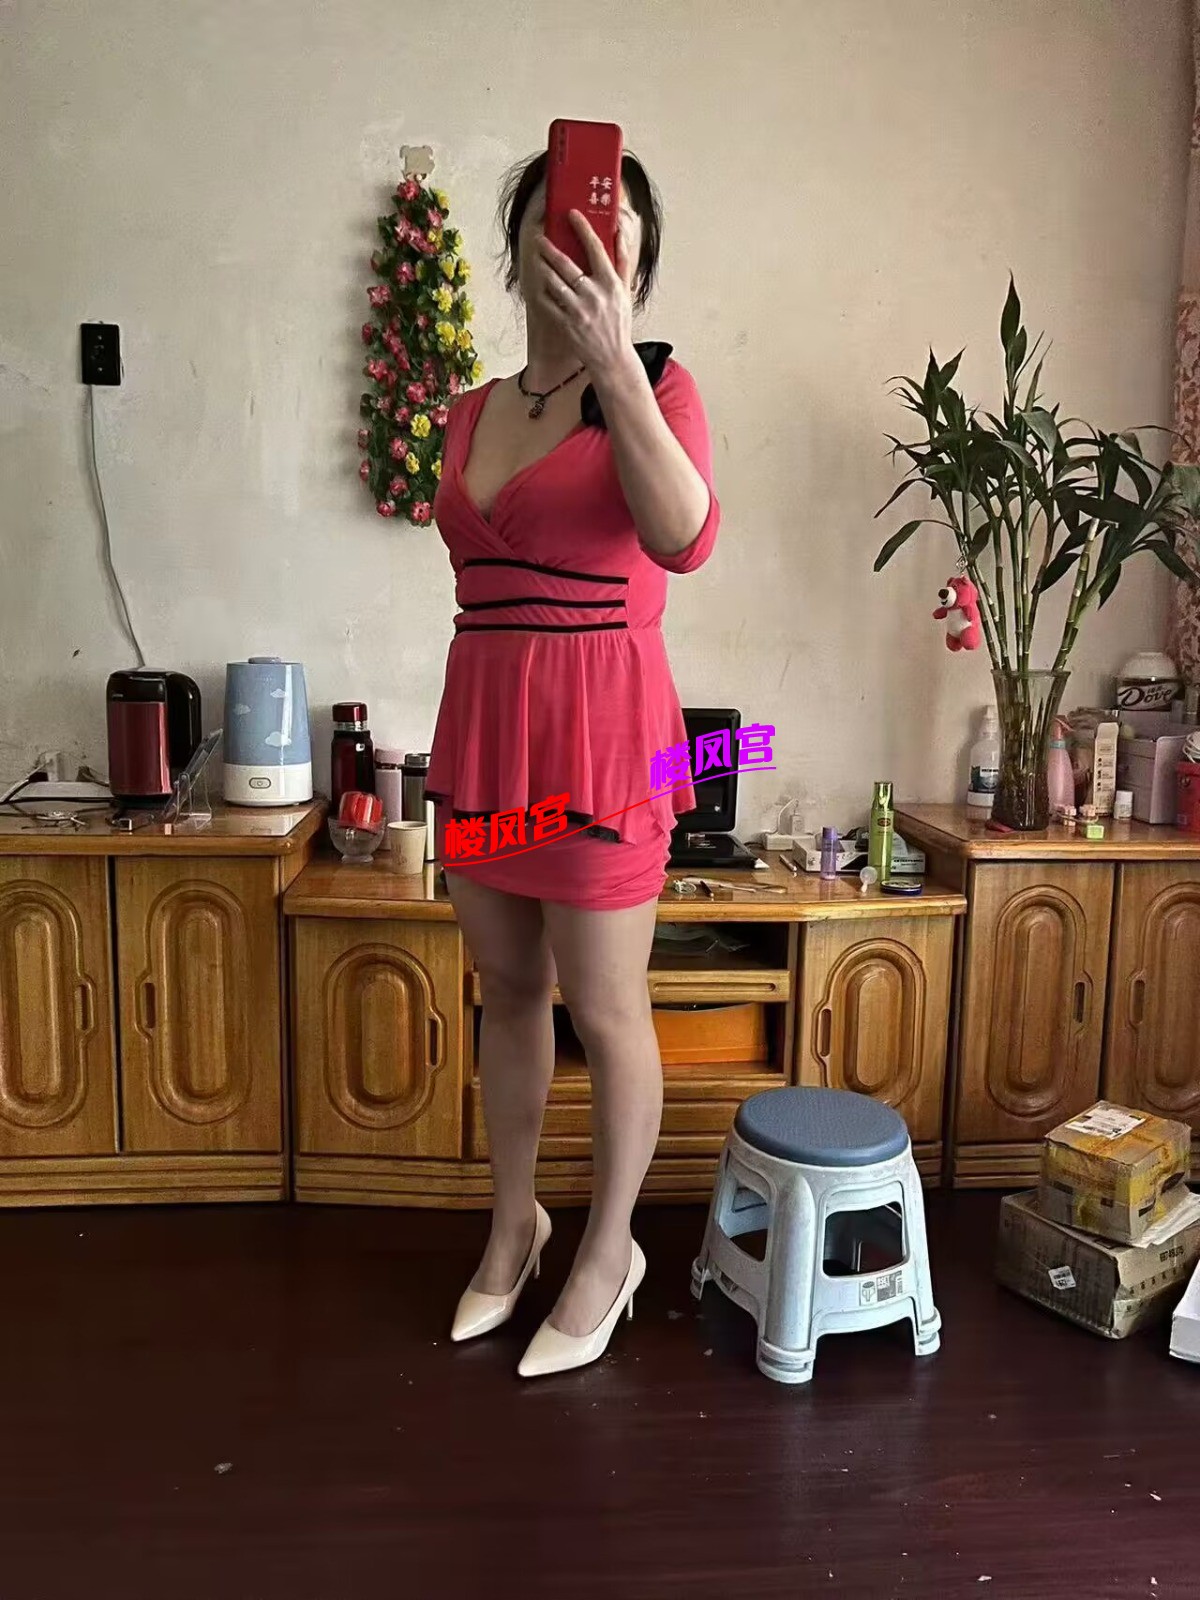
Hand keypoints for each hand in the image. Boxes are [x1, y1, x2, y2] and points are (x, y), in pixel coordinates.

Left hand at [532, 212, 639, 388]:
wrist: (613, 358)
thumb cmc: (619, 323)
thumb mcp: (626, 292)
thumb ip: (622, 262)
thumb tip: (620, 234)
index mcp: (611, 284)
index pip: (595, 249)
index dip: (582, 229)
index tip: (572, 215)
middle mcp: (594, 295)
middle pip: (567, 265)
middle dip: (550, 249)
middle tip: (540, 238)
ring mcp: (579, 311)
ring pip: (554, 282)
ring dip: (542, 268)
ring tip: (536, 258)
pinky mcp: (567, 324)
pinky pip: (548, 303)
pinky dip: (542, 291)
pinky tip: (538, 283)